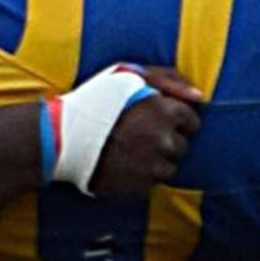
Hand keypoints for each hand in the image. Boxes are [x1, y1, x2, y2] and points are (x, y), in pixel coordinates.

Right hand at [87, 76, 200, 195]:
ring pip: (169, 167)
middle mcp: (165, 140)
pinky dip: (141, 175)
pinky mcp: (141, 187)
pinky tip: (122, 163)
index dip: (173, 119)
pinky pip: (151, 183)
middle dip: (165, 140)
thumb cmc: (94, 99)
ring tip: (129, 150)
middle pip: (181, 146)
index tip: (153, 118)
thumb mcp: (128, 73)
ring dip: (155, 160)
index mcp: (166, 111)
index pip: (192, 121)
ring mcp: (154, 166)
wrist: (61, 136)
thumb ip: (168, 78)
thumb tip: (198, 96)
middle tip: (137, 134)